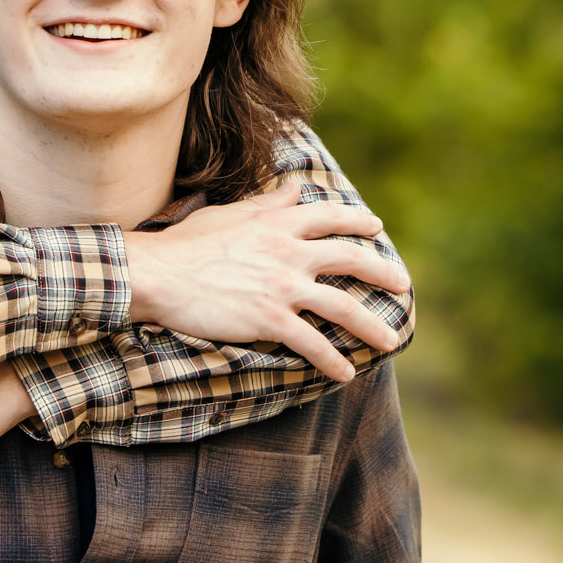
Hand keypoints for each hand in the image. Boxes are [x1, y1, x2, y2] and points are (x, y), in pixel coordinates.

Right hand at [121, 177, 408, 381]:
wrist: (159, 274)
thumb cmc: (185, 244)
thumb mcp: (228, 213)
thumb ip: (266, 203)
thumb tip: (293, 189)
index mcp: (278, 223)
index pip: (330, 217)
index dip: (358, 222)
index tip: (376, 228)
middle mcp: (289, 252)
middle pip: (350, 259)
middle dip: (382, 273)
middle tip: (403, 284)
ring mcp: (282, 286)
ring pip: (342, 306)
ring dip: (371, 326)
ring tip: (390, 340)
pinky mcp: (270, 318)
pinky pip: (312, 343)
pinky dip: (331, 360)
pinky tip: (345, 373)